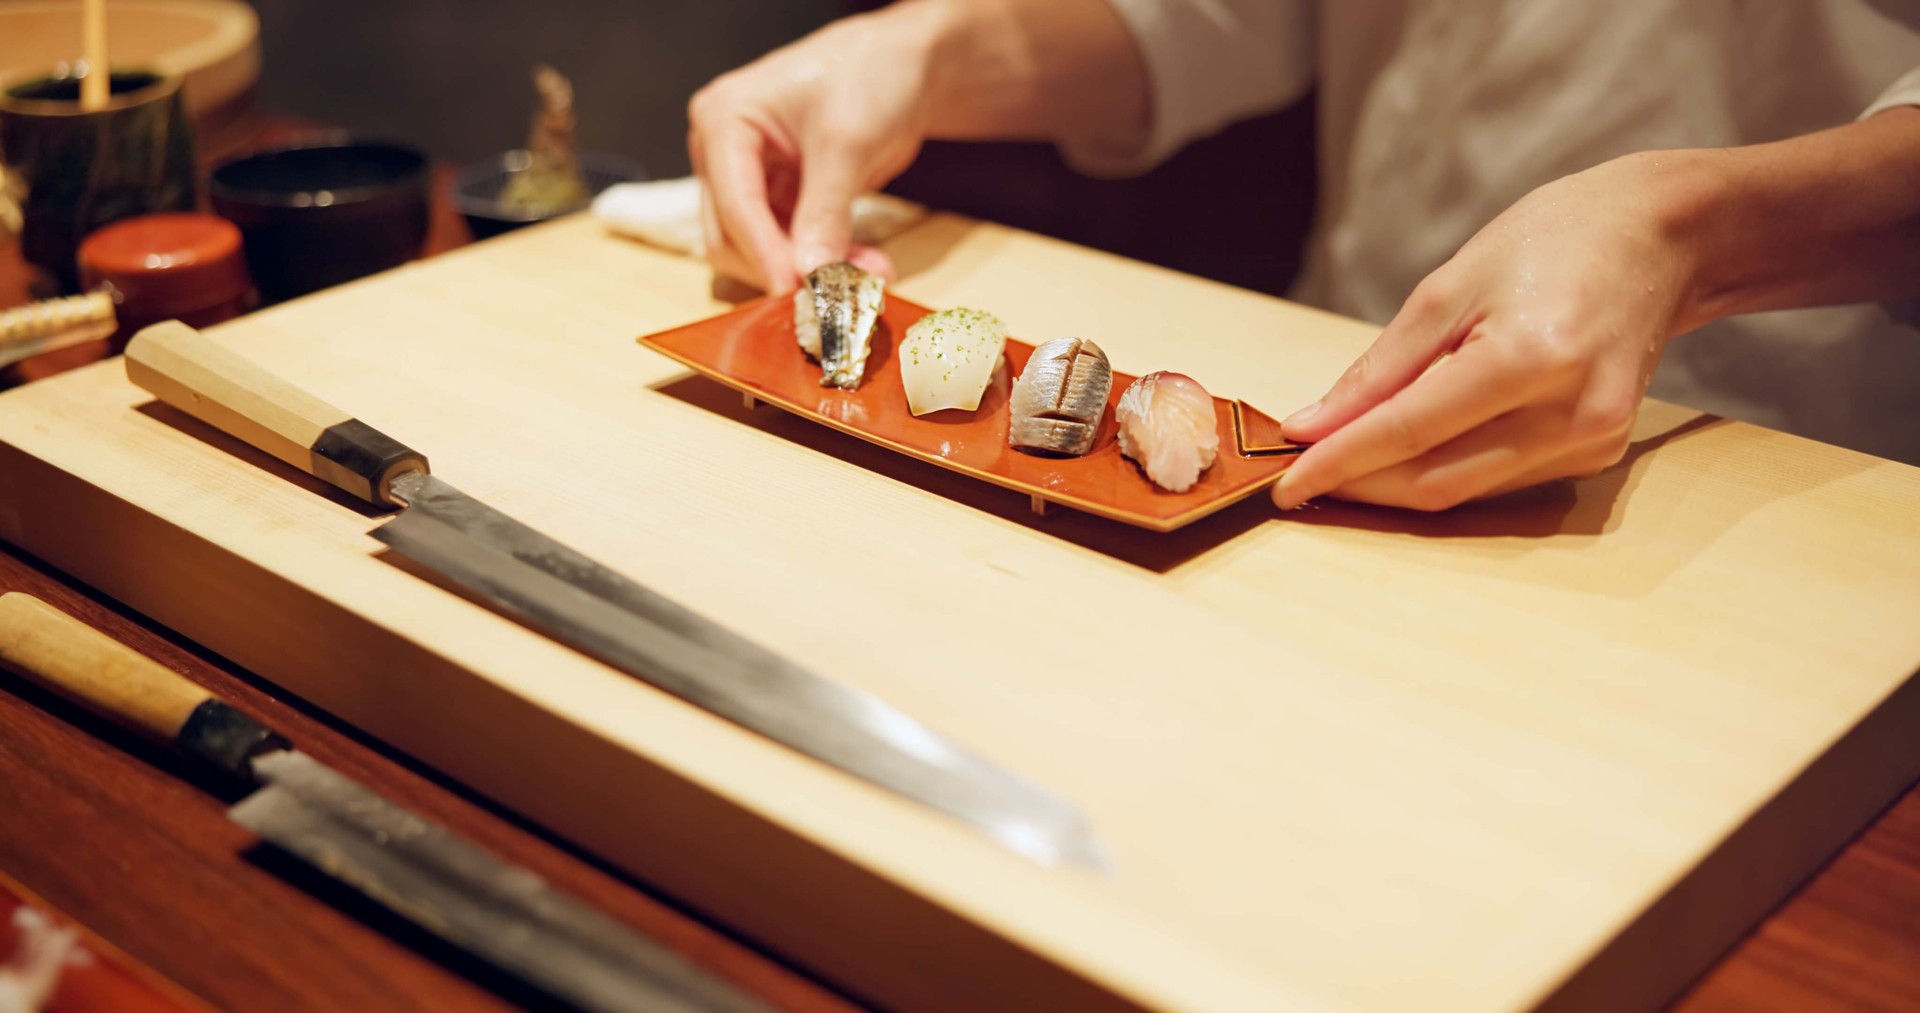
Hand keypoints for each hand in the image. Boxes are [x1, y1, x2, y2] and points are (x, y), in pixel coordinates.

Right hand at [687, 10, 933, 290]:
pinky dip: (822, 259)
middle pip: (731, 235)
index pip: (733, 204)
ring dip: (808, 269)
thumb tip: (810, 275)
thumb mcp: (846, 143)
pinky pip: (788, 244)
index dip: (764, 254)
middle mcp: (723, 150)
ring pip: (759, 248)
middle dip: (784, 267)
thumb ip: (825, 213)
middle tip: (838, 291)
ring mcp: (748, 175)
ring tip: (866, 275)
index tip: (796, 290)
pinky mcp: (777, 195)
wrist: (905, 64)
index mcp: (723, 120)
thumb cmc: (869, 75)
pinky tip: (862, 264)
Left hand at [1273, 153, 1701, 510]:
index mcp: (1527, 357)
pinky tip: (1408, 450)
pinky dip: (1445, 469)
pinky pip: (1500, 480)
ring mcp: (1591, 440)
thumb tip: (1309, 427)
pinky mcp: (1599, 452)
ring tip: (1342, 461)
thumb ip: (1377, 370)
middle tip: (1297, 475)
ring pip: (1465, 490)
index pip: (1408, 432)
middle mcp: (1570, 412)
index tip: (1282, 481)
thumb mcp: (1448, 288)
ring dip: (1396, 484)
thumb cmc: (1551, 241)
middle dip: (1359, 483)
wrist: (1662, 236)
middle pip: (1435, 479)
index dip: (1339, 462)